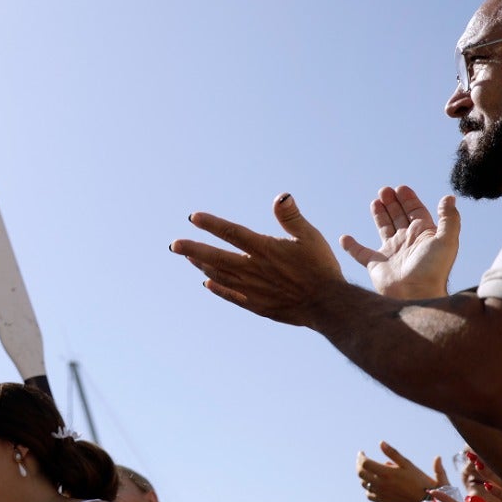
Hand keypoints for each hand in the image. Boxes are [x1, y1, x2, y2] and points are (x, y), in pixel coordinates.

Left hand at [169, 194, 345, 325]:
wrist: (328, 305)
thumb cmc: (321, 267)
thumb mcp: (310, 236)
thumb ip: (291, 217)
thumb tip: (281, 196)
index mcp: (264, 249)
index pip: (231, 232)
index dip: (211, 224)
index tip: (193, 217)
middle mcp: (254, 269)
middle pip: (216, 257)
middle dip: (192, 249)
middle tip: (173, 245)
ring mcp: (253, 289)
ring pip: (220, 276)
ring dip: (203, 266)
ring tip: (189, 258)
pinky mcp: (257, 305)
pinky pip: (232, 296)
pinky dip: (218, 289)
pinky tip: (208, 284)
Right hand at [339, 186, 458, 298]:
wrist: (416, 293)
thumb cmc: (433, 269)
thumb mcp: (447, 240)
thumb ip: (449, 218)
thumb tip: (449, 197)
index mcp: (423, 235)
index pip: (416, 212)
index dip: (409, 200)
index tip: (400, 188)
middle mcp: (407, 242)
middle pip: (399, 217)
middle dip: (393, 203)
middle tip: (385, 190)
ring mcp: (391, 253)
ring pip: (383, 229)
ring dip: (379, 215)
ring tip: (375, 201)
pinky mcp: (375, 264)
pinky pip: (360, 253)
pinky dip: (351, 246)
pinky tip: (344, 238)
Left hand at [357, 440, 445, 501]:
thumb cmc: (420, 481)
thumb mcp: (408, 464)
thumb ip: (393, 453)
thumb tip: (381, 442)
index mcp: (386, 473)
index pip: (364, 463)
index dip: (360, 457)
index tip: (362, 452)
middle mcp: (381, 484)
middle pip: (360, 473)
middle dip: (359, 464)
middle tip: (362, 459)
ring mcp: (381, 494)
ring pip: (364, 484)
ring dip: (363, 476)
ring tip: (368, 469)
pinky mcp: (384, 501)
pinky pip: (369, 495)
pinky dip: (368, 488)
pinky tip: (373, 484)